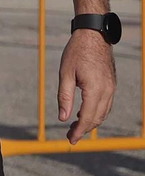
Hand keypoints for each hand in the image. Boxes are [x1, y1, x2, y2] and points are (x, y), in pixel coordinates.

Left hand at [58, 29, 114, 143]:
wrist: (94, 35)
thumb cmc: (76, 52)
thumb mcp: (65, 74)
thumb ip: (64, 97)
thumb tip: (63, 118)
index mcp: (95, 89)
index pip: (88, 117)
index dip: (79, 131)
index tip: (70, 140)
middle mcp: (107, 91)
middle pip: (97, 118)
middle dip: (84, 129)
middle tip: (70, 136)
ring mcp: (111, 87)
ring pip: (104, 112)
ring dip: (91, 122)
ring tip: (76, 127)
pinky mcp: (112, 84)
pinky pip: (106, 104)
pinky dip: (97, 112)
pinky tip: (85, 113)